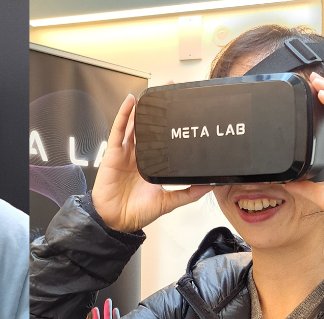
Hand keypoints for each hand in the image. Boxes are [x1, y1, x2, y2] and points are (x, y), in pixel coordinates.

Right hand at [91, 94, 211, 231]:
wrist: (117, 221)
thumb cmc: (138, 212)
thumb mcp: (169, 201)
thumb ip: (188, 193)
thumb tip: (210, 186)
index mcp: (151, 165)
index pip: (162, 141)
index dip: (170, 126)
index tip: (182, 112)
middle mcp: (139, 156)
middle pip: (148, 128)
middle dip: (157, 112)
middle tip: (168, 93)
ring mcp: (126, 152)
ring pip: (134, 125)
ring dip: (142, 108)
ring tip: (152, 92)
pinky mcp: (114, 153)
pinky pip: (119, 129)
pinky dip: (124, 114)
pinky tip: (131, 101)